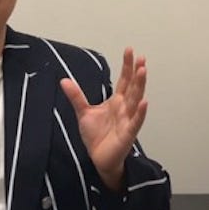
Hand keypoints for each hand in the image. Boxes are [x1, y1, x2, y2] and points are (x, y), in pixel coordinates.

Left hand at [60, 47, 147, 191]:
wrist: (98, 158)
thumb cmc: (96, 136)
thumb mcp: (84, 112)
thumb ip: (76, 96)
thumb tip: (64, 80)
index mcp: (117, 101)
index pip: (124, 80)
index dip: (127, 66)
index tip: (130, 51)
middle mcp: (124, 108)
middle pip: (132, 87)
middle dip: (136, 72)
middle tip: (141, 57)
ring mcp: (128, 120)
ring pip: (136, 100)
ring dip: (140, 86)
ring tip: (143, 71)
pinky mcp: (128, 134)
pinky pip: (135, 122)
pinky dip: (140, 112)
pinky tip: (144, 102)